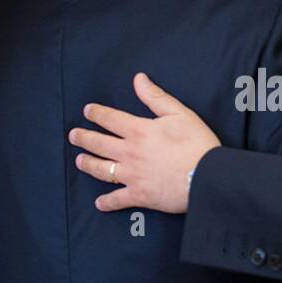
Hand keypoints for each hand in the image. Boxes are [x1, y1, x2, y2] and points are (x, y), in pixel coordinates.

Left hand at [68, 72, 219, 212]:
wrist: (207, 177)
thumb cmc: (197, 143)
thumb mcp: (179, 113)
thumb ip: (156, 97)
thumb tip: (139, 79)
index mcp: (139, 131)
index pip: (111, 119)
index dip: (97, 113)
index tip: (88, 111)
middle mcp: (129, 152)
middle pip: (99, 143)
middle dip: (84, 138)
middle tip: (74, 135)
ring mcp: (132, 175)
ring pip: (102, 170)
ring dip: (88, 164)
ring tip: (79, 161)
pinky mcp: (139, 195)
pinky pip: (117, 200)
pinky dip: (107, 202)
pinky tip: (99, 203)